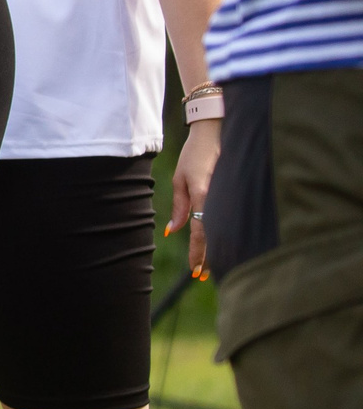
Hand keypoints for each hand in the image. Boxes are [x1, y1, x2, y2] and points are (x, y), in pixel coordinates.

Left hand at [169, 116, 220, 277]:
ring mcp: (229, 195)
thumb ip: (180, 206)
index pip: (201, 232)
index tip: (195, 271)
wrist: (216, 132)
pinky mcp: (235, 192)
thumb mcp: (180, 179)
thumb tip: (173, 231)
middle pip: (215, 236)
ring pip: (225, 229)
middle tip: (203, 277)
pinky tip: (225, 244)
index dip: (199, 253)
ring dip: (219, 249)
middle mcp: (218, 198)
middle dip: (210, 258)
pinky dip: (227, 233)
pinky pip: (231, 218)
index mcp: (203, 194)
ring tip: (213, 268)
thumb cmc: (194, 154)